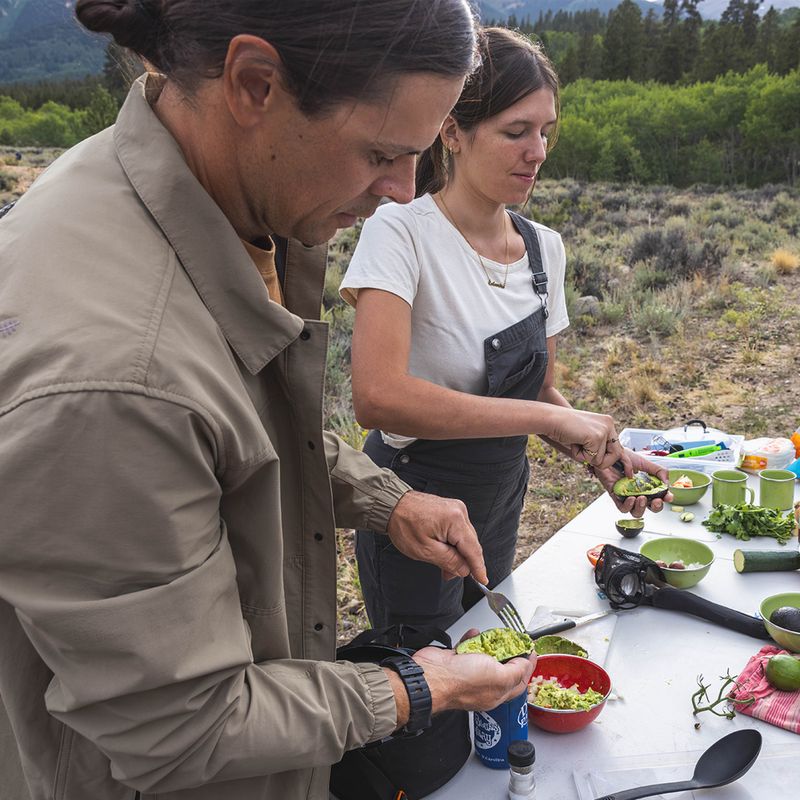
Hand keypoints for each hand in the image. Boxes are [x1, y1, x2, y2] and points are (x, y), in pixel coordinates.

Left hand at [386, 491, 487, 582]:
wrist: (391, 505)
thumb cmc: (404, 524)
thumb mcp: (425, 550)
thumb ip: (449, 561)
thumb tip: (464, 570)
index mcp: (455, 520)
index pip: (473, 549)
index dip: (478, 568)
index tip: (483, 580)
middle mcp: (459, 511)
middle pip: (470, 544)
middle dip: (463, 562)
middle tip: (450, 575)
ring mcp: (455, 508)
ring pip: (464, 538)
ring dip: (457, 554)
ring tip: (444, 566)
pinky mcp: (450, 509)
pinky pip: (458, 530)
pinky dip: (453, 543)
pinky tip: (444, 552)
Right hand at [412, 640, 533, 714]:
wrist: (432, 676)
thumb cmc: (461, 681)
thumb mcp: (499, 676)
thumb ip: (516, 671)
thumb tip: (526, 664)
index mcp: (497, 693)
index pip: (519, 681)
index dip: (528, 666)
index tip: (531, 652)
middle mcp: (483, 685)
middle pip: (503, 669)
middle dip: (510, 654)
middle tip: (515, 641)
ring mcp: (468, 673)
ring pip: (484, 657)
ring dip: (490, 644)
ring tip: (496, 635)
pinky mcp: (455, 662)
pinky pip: (467, 648)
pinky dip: (471, 639)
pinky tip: (475, 633)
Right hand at [546, 407, 626, 469]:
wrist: (551, 419)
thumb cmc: (563, 428)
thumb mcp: (585, 435)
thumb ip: (596, 444)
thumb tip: (603, 462)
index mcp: (607, 422)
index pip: (617, 446)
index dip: (619, 461)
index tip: (629, 474)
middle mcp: (609, 424)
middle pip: (616, 455)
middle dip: (601, 461)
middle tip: (584, 452)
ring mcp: (604, 430)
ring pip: (601, 459)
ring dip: (585, 456)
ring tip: (576, 442)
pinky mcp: (597, 437)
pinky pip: (592, 458)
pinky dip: (580, 455)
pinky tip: (574, 442)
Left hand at [593, 450, 672, 515]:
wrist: (609, 453)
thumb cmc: (626, 458)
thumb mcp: (646, 463)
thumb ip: (659, 471)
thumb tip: (667, 483)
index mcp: (647, 486)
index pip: (659, 497)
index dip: (665, 500)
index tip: (668, 496)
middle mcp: (638, 493)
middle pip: (649, 508)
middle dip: (656, 507)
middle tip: (656, 501)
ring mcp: (627, 496)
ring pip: (636, 512)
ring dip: (641, 508)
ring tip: (641, 498)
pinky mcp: (616, 496)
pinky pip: (622, 508)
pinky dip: (628, 506)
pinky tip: (630, 499)